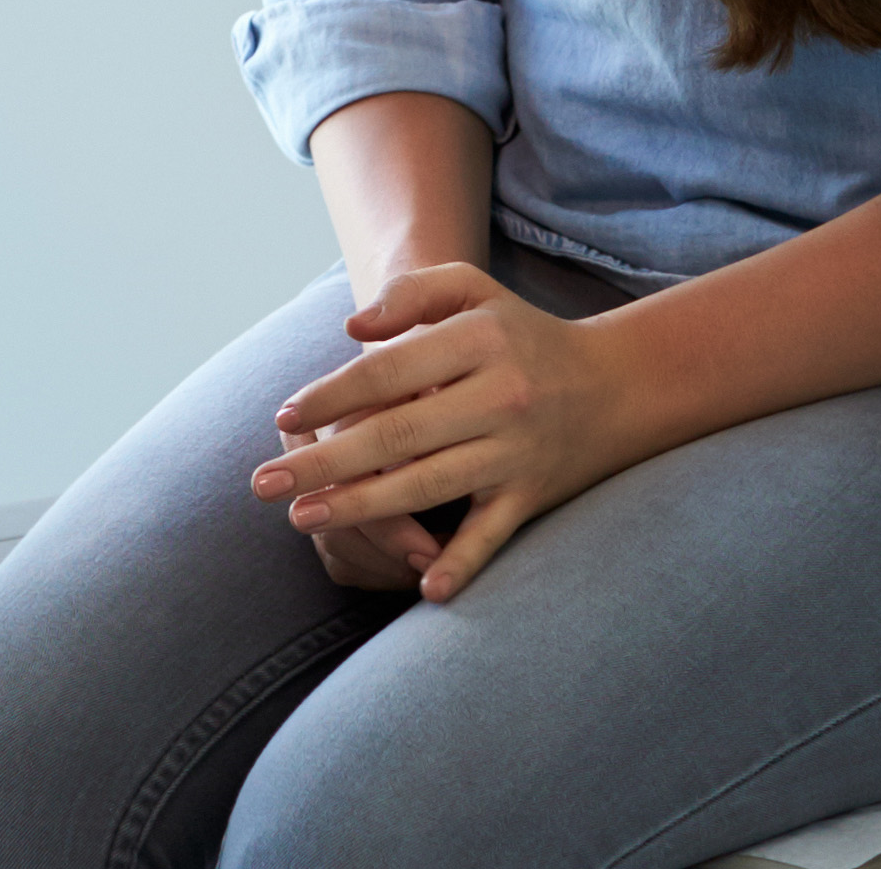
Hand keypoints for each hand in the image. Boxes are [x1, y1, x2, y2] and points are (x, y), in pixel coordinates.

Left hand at [249, 263, 646, 600]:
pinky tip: (423, 589)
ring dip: (360, 508)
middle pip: (397, 434)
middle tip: (265, 483)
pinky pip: (492, 535)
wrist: (615, 385)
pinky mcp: (532, 496)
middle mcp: (499, 395)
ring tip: (302, 519)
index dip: (331, 394)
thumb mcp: (475, 291)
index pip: (389, 370)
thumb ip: (413, 294)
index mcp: (479, 340)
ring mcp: (516, 450)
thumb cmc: (522, 334)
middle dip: (324, 462)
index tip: (283, 417)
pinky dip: (461, 563)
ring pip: (428, 485)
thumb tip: (351, 327)